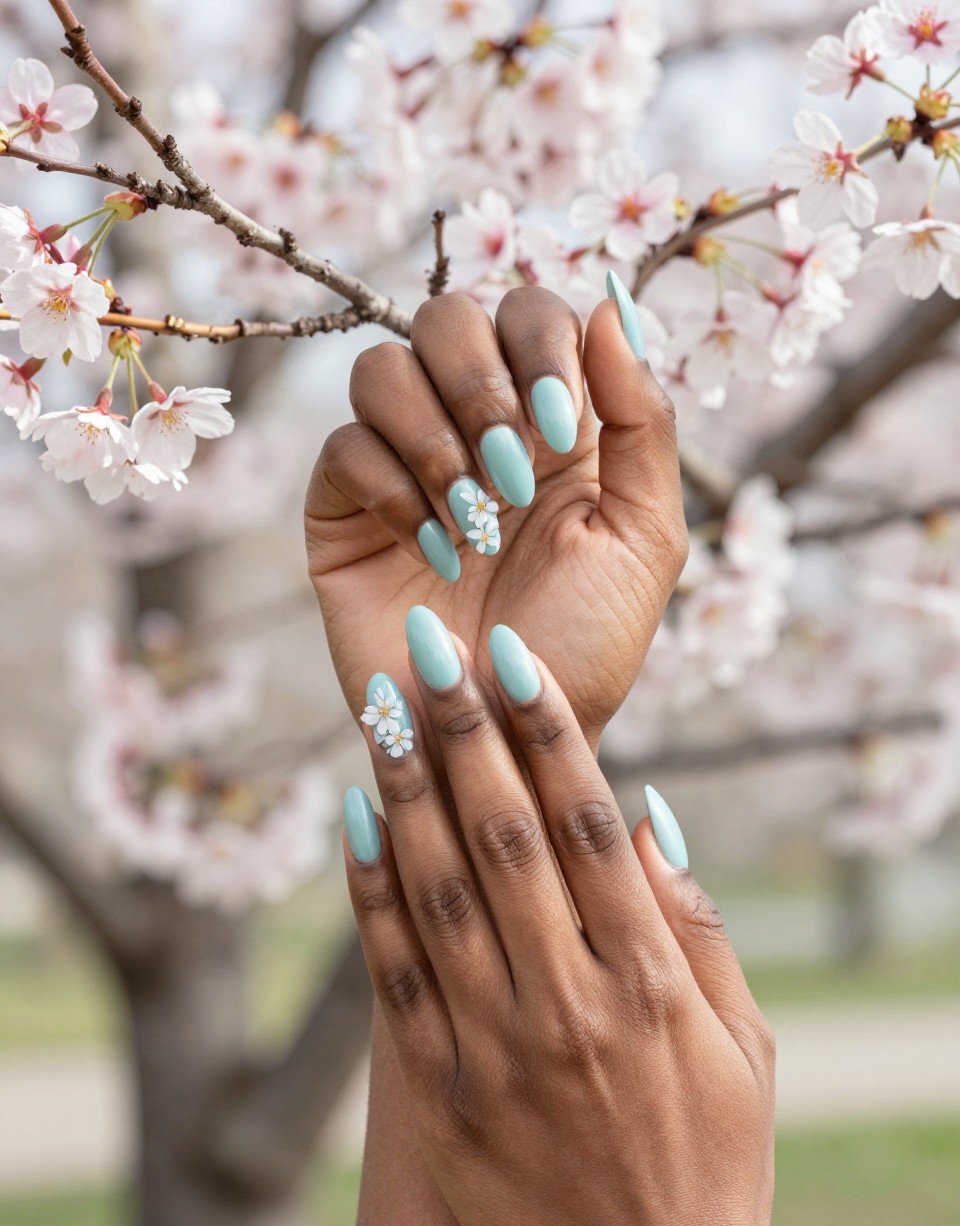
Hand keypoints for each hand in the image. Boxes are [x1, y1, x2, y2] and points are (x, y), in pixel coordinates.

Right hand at [305, 280, 685, 748]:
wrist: (511, 738)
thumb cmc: (587, 647)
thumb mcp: (645, 539)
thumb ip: (642, 422)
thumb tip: (608, 304)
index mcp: (551, 424)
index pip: (529, 315)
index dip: (540, 347)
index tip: (561, 430)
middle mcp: (473, 431)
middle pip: (445, 319)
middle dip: (482, 387)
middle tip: (512, 475)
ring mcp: (402, 467)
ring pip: (381, 368)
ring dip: (433, 438)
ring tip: (472, 522)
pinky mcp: (344, 513)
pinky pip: (342, 448)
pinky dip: (390, 491)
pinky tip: (430, 553)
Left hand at [341, 613, 779, 1225]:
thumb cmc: (713, 1159)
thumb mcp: (745, 1044)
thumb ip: (695, 929)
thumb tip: (641, 821)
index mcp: (649, 980)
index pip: (584, 826)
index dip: (546, 733)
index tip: (512, 661)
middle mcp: (569, 1003)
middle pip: (503, 838)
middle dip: (462, 733)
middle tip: (430, 653)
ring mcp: (498, 1052)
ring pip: (440, 894)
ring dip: (406, 795)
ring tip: (383, 714)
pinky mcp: (445, 1099)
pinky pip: (397, 979)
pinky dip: (373, 897)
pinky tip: (357, 825)